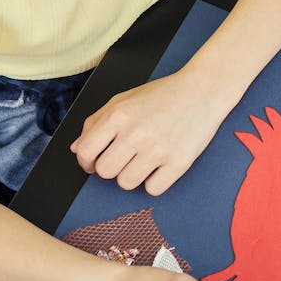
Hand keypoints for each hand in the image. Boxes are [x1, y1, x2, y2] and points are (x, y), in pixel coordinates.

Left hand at [71, 68, 232, 194]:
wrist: (203, 91)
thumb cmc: (163, 95)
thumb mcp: (123, 100)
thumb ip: (96, 122)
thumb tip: (76, 149)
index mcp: (119, 115)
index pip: (85, 152)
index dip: (86, 161)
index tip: (94, 162)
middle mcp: (137, 133)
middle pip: (105, 171)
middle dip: (111, 168)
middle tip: (124, 158)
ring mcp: (159, 149)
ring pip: (127, 183)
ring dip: (132, 176)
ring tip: (144, 161)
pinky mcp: (180, 162)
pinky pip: (153, 189)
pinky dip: (155, 182)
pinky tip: (160, 167)